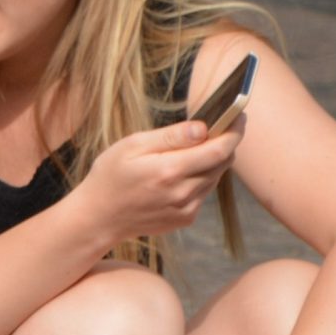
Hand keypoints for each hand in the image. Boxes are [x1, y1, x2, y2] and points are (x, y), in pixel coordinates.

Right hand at [75, 119, 240, 246]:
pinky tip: (178, 175)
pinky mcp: (184, 219)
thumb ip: (170, 136)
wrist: (96, 218)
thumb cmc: (109, 176)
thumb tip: (203, 127)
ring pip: (214, 177)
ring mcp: (185, 209)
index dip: (234, 131)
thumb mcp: (131, 146)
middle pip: (222, 163)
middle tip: (218, 128)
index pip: (219, 149)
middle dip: (224, 143)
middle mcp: (183, 193)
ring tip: (193, 151)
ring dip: (211, 162)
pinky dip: (199, 179)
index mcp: (170, 170)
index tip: (239, 116)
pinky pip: (203, 193)